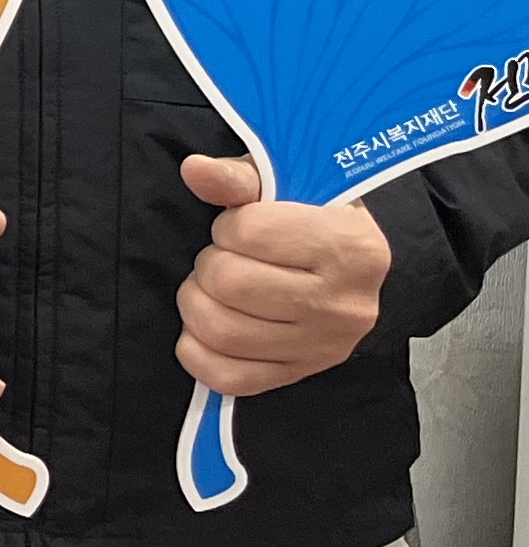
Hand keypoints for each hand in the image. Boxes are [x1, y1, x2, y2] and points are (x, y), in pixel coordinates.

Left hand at [177, 152, 388, 396]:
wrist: (351, 272)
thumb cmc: (312, 223)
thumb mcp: (285, 188)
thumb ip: (239, 177)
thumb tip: (195, 169)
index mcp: (349, 246)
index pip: (249, 231)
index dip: (230, 225)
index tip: (243, 227)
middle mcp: (343, 304)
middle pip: (228, 283)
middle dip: (210, 264)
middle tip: (227, 259)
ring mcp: (322, 347)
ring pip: (219, 330)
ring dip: (197, 304)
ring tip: (216, 289)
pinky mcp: (297, 375)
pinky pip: (225, 377)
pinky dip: (198, 351)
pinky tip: (207, 328)